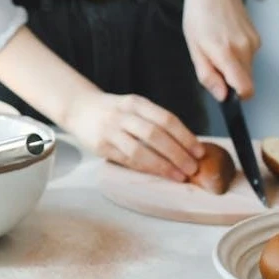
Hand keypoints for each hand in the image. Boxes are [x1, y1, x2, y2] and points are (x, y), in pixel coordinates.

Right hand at [64, 91, 203, 181]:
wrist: (79, 108)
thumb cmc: (113, 111)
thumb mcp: (134, 107)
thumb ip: (154, 121)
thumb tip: (186, 145)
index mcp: (136, 103)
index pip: (166, 119)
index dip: (185, 137)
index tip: (200, 152)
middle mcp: (123, 115)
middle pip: (155, 135)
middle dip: (178, 153)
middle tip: (193, 168)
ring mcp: (110, 131)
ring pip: (140, 150)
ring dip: (163, 165)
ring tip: (179, 175)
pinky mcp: (101, 146)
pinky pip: (126, 160)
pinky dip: (145, 168)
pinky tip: (157, 174)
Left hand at [183, 0, 259, 100]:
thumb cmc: (199, 15)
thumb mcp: (193, 47)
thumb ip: (207, 74)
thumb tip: (221, 96)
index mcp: (225, 52)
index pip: (245, 88)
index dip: (237, 97)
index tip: (225, 94)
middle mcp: (244, 48)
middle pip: (245, 81)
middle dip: (230, 80)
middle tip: (212, 63)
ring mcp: (254, 43)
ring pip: (246, 70)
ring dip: (232, 67)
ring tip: (216, 48)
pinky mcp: (257, 39)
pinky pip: (248, 58)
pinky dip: (237, 56)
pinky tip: (225, 40)